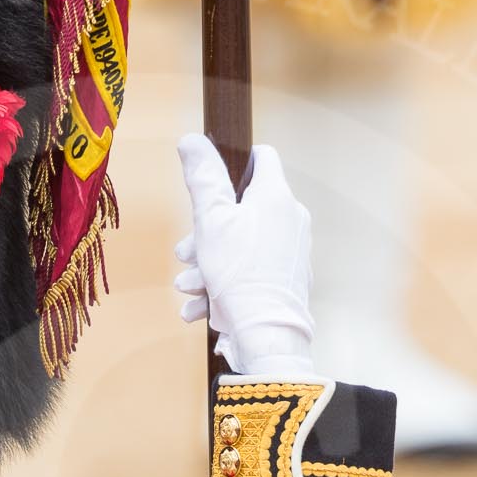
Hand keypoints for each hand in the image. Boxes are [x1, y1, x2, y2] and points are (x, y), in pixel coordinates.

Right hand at [173, 133, 315, 375]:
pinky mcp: (287, 284)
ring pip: (241, 247)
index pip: (261, 158)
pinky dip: (222, 288)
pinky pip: (249, 276)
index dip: (233, 162)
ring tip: (188, 287)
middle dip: (205, 232)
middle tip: (185, 254)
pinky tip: (199, 309)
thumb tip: (191, 140)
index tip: (210, 180)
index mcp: (276, 197)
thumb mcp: (210, 220)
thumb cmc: (239, 274)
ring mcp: (291, 255)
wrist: (267, 336)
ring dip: (207, 265)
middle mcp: (291, 220)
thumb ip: (202, 178)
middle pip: (242, 210)